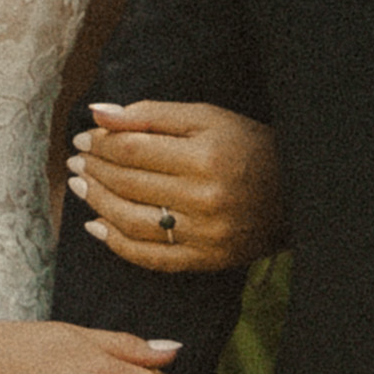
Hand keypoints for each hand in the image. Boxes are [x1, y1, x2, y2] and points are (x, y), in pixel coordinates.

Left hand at [72, 98, 283, 273]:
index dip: (100, 143)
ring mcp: (205, 234)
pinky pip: (151, 257)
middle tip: (76, 160)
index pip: (133, 150)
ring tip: (80, 187)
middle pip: (129, 184)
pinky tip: (97, 227)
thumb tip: (98, 112)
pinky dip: (117, 245)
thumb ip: (152, 114)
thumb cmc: (248, 146)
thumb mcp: (208, 117)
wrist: (298, 193)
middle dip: (94, 170)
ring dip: (97, 204)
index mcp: (205, 156)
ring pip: (132, 222)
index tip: (84, 137)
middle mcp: (205, 197)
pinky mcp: (207, 260)